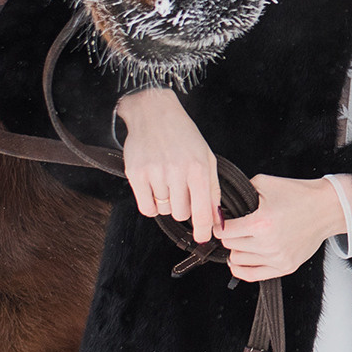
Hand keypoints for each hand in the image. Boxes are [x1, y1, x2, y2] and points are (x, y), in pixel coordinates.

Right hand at [117, 87, 222, 241]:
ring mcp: (155, 173)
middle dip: (183, 207)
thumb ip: (212, 189)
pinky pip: (146, 207)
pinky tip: (154, 188)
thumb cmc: (183, 135)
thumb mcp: (206, 157)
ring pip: (164, 210)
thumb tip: (215, 219)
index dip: (203, 229)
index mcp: (197, 167)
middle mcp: (177, 171)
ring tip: (167, 181)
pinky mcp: (135, 174)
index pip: (202, 210)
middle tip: (181, 189)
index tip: (203, 238)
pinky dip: (151, 204)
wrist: (153, 113)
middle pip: (182, 213)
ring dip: (167, 202)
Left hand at [218, 175, 350, 281]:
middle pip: (230, 246)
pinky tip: (241, 260)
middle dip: (230, 236)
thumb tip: (223, 203)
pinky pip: (252, 275)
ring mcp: (277, 258)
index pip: (224, 232)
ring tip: (244, 240)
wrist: (327, 208)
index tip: (222, 222)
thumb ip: (241, 192)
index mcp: (261, 223)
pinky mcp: (285, 267)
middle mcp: (268, 244)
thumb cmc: (300, 195)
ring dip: (237, 250)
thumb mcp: (265, 183)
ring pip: (238, 260)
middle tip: (236, 228)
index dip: (220, 224)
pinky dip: (242, 268)